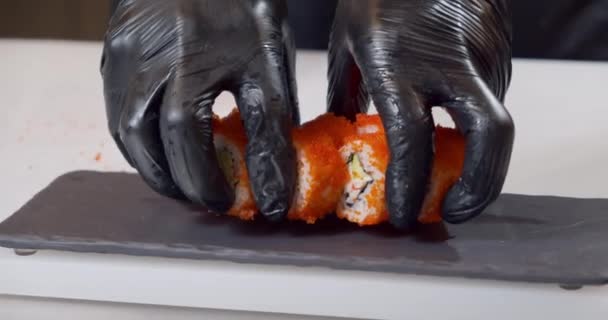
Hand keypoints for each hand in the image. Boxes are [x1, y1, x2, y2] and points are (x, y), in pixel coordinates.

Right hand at [100, 0, 298, 220]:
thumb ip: (269, 110)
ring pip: (126, 129)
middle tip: (207, 200)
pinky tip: (161, 153)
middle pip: (152, 138)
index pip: (196, 131)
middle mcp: (152, 55)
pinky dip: (138, 144)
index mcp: (198, 54)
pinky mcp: (112, 52)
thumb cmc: (242, 3)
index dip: (216, 174)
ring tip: (182, 184)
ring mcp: (126, 52)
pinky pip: (116, 111)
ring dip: (154, 167)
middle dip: (181, 180)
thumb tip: (274, 169)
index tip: (238, 201)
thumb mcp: (268, 53)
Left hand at [327, 0, 513, 227]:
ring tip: (446, 170)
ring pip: (491, 122)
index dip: (409, 186)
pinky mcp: (498, 48)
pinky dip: (474, 122)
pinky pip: (492, 97)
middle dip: (479, 188)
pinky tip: (452, 119)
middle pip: (489, 138)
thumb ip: (346, 94)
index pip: (412, 139)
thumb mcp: (348, 40)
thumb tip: (343, 140)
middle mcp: (447, 60)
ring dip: (474, 155)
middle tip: (453, 211)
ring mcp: (481, 52)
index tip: (402, 213)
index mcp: (395, 61)